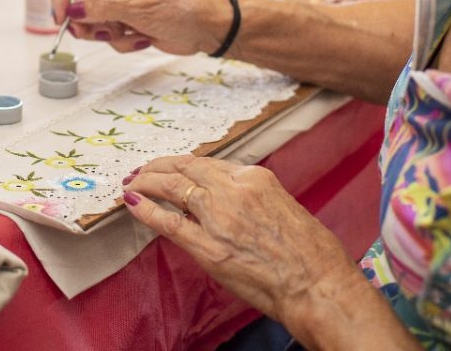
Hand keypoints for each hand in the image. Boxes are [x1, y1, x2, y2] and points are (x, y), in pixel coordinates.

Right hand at [50, 0, 231, 55]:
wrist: (209, 28)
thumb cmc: (180, 9)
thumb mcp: (138, 8)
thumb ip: (100, 7)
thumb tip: (70, 10)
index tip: (61, 17)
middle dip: (87, 19)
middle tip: (101, 32)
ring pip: (91, 18)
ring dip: (106, 32)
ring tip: (129, 34)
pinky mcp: (125, 18)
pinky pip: (106, 31)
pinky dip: (120, 40)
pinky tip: (142, 39)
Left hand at [122, 155, 363, 327]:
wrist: (319, 286)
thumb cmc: (312, 254)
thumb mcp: (284, 207)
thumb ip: (252, 198)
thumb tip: (227, 202)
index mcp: (256, 178)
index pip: (208, 164)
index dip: (183, 165)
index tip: (170, 167)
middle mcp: (234, 190)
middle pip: (185, 170)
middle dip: (158, 168)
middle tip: (142, 171)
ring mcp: (219, 218)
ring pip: (172, 189)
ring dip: (147, 182)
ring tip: (132, 182)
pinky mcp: (209, 248)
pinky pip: (168, 222)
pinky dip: (146, 209)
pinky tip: (131, 202)